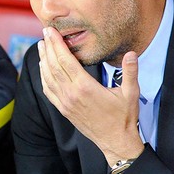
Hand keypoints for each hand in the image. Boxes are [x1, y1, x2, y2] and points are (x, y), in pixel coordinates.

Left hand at [38, 27, 143, 164]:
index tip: (51, 31)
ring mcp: (65, 103)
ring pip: (48, 78)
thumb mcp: (131, 93)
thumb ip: (130, 72)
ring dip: (44, 60)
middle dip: (48, 47)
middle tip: (45, 32)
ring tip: (41, 46)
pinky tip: (43, 69)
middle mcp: (71, 94)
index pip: (66, 60)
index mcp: (85, 87)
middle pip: (54, 66)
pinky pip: (48, 91)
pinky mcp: (64, 110)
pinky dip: (43, 77)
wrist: (115, 142)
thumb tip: (131, 53)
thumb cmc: (123, 118)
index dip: (57, 44)